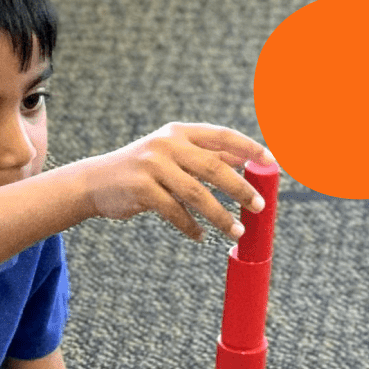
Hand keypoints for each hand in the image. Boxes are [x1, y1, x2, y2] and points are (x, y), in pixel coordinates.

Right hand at [76, 122, 274, 242]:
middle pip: (214, 167)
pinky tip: (200, 236)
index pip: (223, 136)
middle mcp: (167, 145)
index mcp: (180, 132)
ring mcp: (152, 166)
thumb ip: (204, 156)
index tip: (273, 162)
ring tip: (236, 231)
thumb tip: (247, 161)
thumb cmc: (141, 169)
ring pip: (196, 193)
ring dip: (220, 215)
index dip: (251, 148)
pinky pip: (174, 212)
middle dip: (241, 188)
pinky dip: (190, 226)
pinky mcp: (141, 189)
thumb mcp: (171, 154)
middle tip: (259, 206)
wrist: (95, 181)